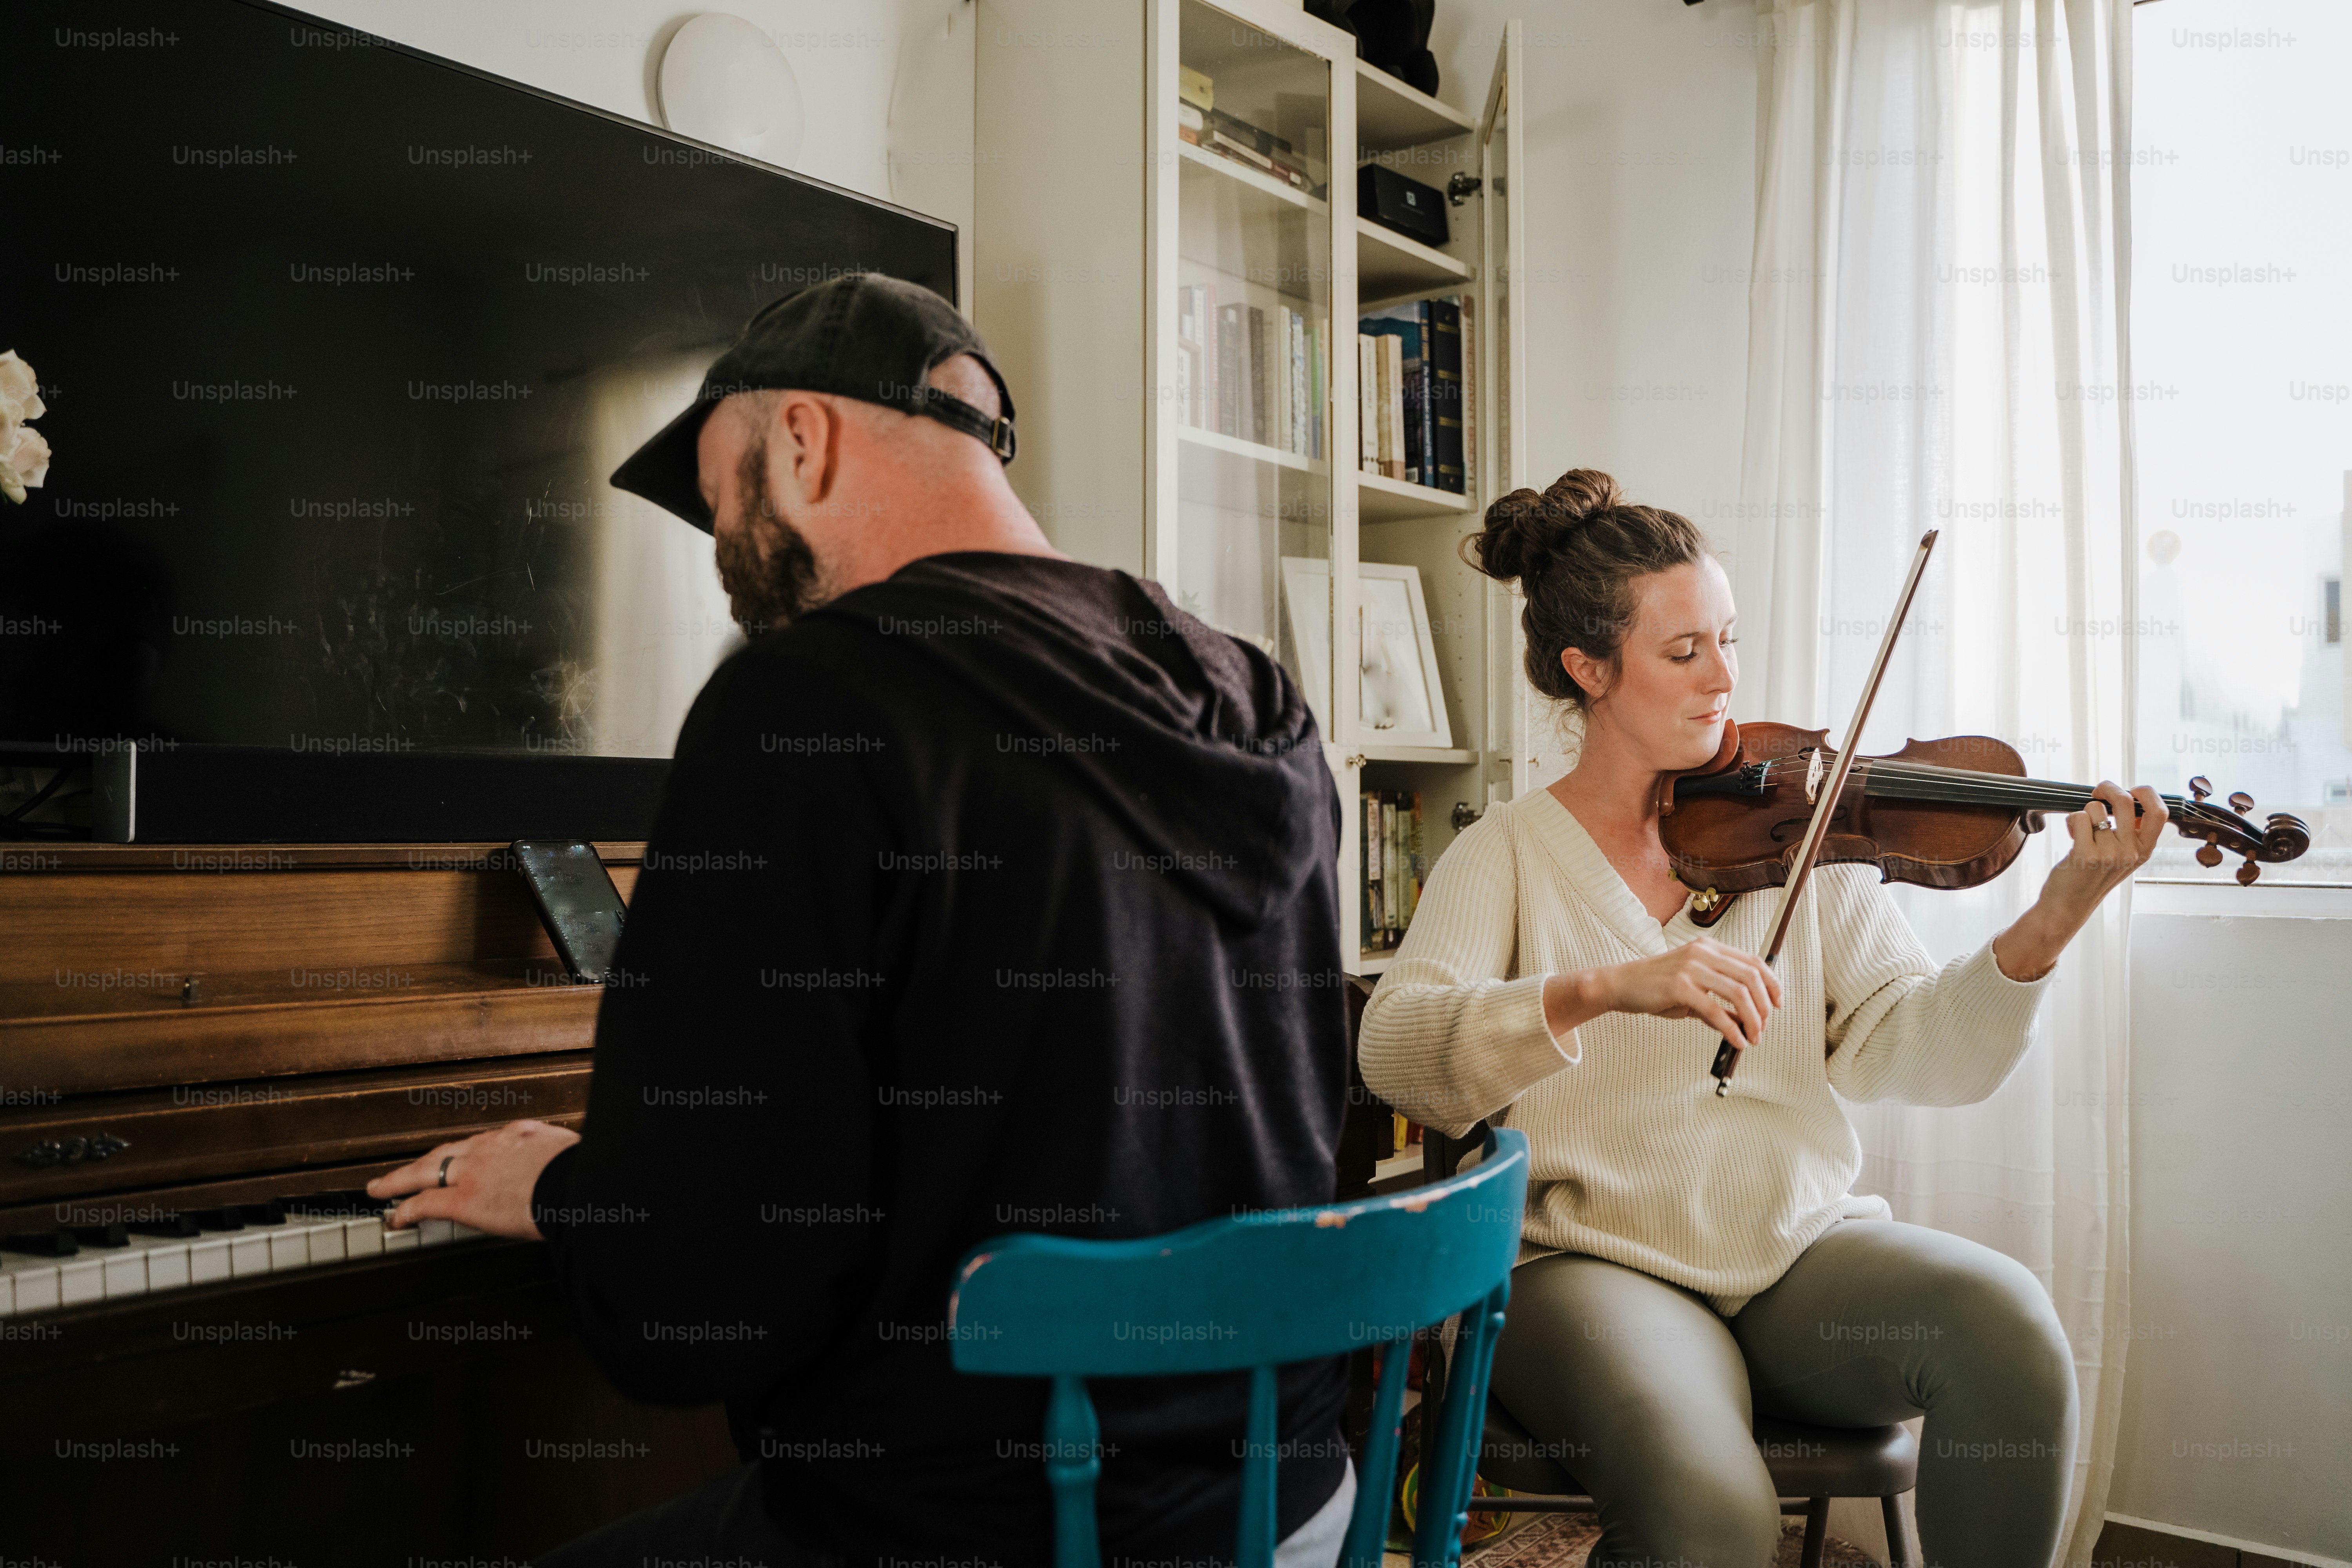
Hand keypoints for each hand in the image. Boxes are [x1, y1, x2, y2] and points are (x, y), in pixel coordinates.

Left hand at [366, 1119, 579, 1239]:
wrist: (583, 1186)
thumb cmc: (587, 1175)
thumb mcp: (573, 1155)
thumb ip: (558, 1161)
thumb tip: (569, 1172)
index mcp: (522, 1135)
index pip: (484, 1142)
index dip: (466, 1154)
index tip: (461, 1161)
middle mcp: (493, 1146)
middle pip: (446, 1150)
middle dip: (422, 1161)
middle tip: (402, 1170)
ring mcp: (475, 1170)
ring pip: (426, 1169)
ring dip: (402, 1179)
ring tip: (383, 1187)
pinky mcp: (465, 1199)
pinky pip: (425, 1202)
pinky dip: (405, 1210)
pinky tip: (393, 1218)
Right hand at [1545, 936, 1782, 1051]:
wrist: (1621, 985)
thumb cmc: (1656, 988)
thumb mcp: (1692, 988)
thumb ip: (1718, 1000)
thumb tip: (1746, 1021)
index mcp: (1709, 948)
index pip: (1753, 961)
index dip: (1772, 983)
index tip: (1778, 1004)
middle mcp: (1703, 953)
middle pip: (1751, 977)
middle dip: (1764, 1007)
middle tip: (1763, 1028)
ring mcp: (1691, 968)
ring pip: (1739, 994)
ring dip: (1752, 1020)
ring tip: (1753, 1038)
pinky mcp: (1680, 987)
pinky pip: (1716, 1012)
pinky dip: (1732, 1030)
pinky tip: (1736, 1041)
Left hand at [1992, 781, 2166, 979]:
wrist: (2067, 907)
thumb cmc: (2091, 877)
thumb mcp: (2121, 857)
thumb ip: (2129, 832)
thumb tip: (2129, 797)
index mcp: (2144, 850)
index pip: (2160, 812)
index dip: (2145, 793)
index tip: (2129, 791)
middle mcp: (2131, 852)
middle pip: (2126, 800)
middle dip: (2108, 788)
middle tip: (2097, 793)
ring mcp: (2110, 854)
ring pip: (2096, 808)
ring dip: (2084, 812)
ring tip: (2082, 830)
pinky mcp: (2086, 855)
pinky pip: (2079, 818)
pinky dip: (2072, 821)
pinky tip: (2072, 836)